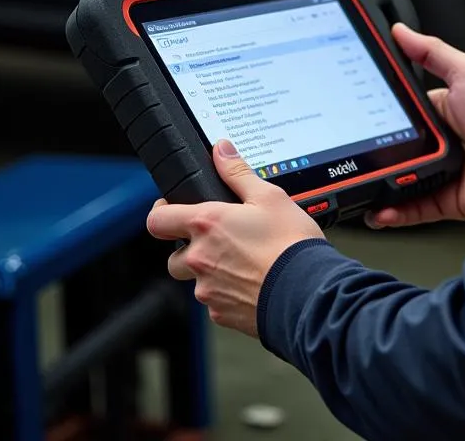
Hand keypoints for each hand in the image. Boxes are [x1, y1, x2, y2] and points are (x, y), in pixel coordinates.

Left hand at [146, 141, 323, 336]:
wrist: (307, 293)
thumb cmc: (290, 244)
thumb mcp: (269, 196)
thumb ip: (238, 172)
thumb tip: (221, 151)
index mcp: (207, 224)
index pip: (157, 220)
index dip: (162, 212)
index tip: (173, 209)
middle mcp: (200, 258)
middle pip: (175, 254)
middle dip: (192, 247)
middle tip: (222, 238)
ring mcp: (208, 289)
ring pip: (196, 279)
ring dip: (211, 270)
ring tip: (243, 260)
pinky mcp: (220, 314)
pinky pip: (214, 300)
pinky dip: (228, 290)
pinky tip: (252, 280)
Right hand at [366, 23, 464, 229]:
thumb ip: (430, 52)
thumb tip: (399, 32)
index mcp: (440, 113)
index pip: (399, 115)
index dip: (378, 118)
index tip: (354, 119)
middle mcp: (439, 144)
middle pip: (396, 151)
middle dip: (373, 156)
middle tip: (351, 156)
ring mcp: (442, 174)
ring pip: (400, 183)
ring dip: (378, 187)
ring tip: (356, 187)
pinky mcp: (447, 200)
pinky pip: (414, 209)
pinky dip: (394, 212)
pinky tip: (379, 210)